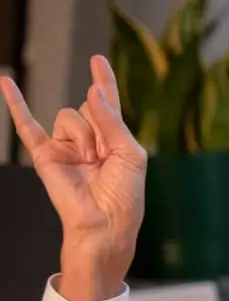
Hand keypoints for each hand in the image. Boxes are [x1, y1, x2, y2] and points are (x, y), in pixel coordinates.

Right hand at [2, 58, 145, 300]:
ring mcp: (65, 146)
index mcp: (113, 140)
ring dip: (82, 136)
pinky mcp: (45, 154)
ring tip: (89, 162)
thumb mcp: (130, 154)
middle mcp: (89, 140)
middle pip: (87, 108)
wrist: (103, 224)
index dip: (103, 82)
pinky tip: (6, 82)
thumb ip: (112, 121)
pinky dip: (15, 103)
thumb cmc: (124, 196)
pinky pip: (27, 124)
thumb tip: (92, 91)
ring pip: (68, 117)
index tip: (97, 60)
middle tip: (104, 155)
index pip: (107, 105)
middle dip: (98, 125)